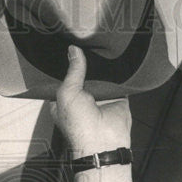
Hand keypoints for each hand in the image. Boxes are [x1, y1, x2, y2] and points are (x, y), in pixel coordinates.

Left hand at [52, 45, 134, 181]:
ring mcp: (100, 97)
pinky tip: (116, 55)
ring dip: (102, 65)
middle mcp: (82, 98)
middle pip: (83, 74)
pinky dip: (118, 71)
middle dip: (85, 62)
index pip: (63, 77)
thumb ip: (73, 71)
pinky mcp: (117, 97)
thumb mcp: (67, 93)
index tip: (66, 45)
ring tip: (101, 43)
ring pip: (101, 75)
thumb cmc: (79, 124)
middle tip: (86, 40)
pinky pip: (118, 80)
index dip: (65, 63)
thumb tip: (73, 50)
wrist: (104, 141)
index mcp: (64, 100)